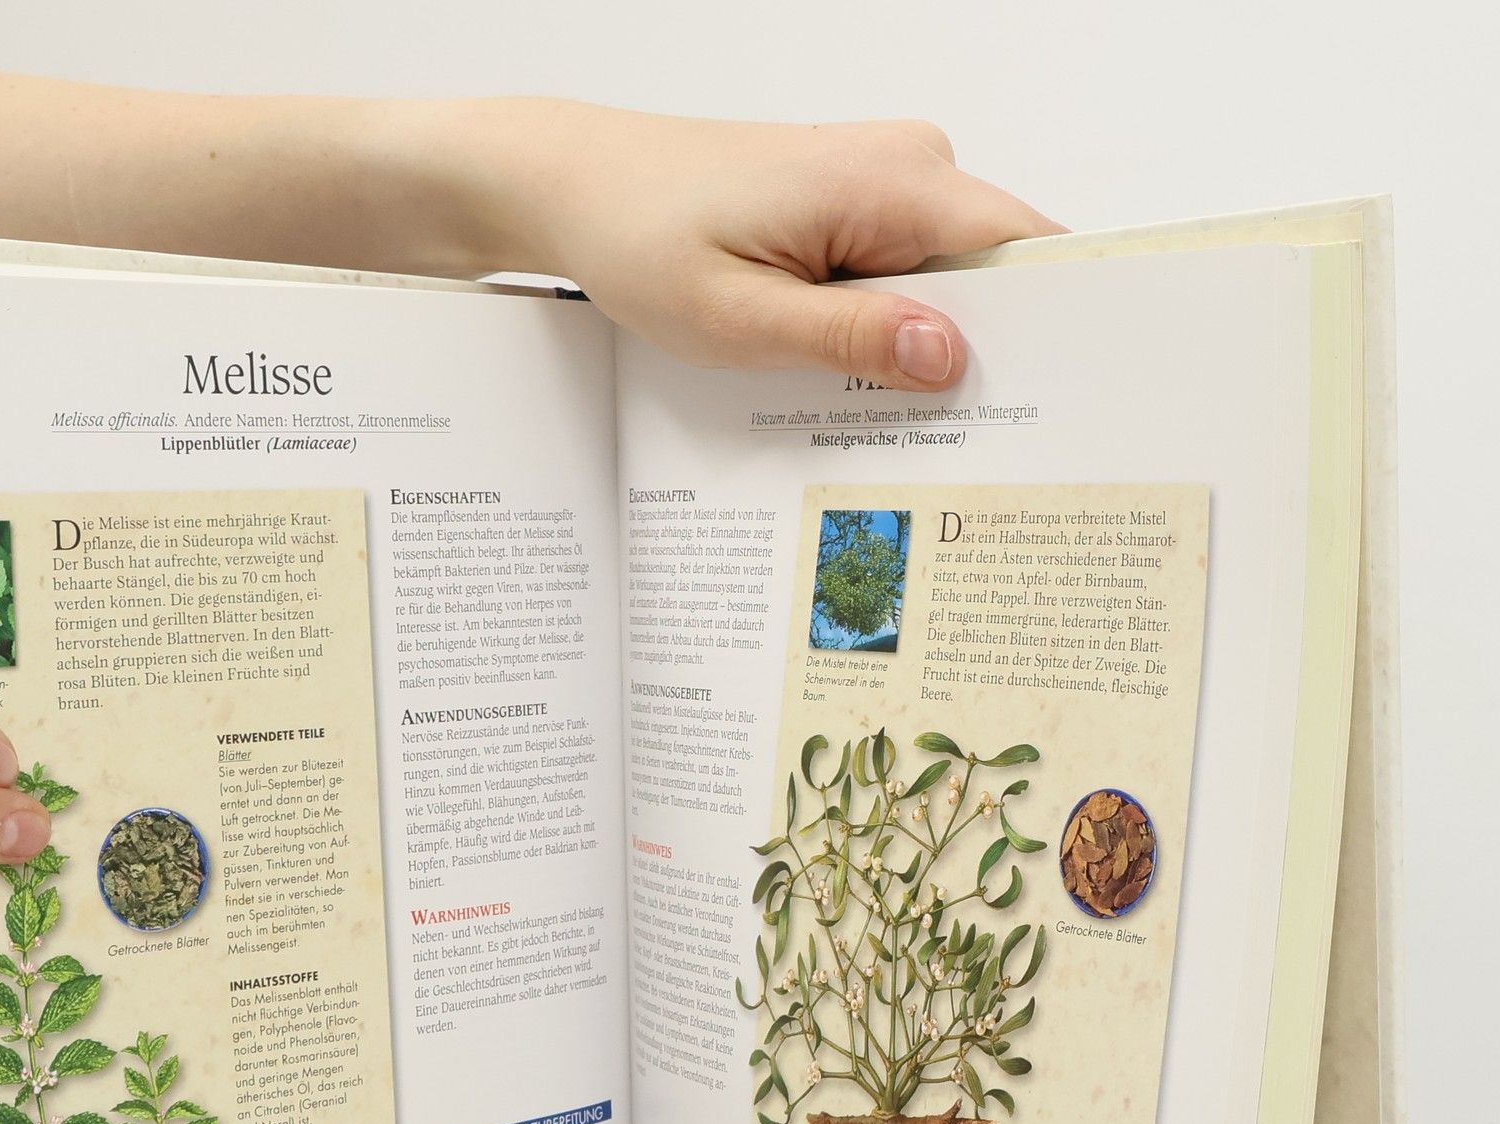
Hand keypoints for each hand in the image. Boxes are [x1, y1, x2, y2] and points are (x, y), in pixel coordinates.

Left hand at [498, 104, 1060, 388]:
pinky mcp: (859, 202)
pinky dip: (895, 326)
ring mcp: (887, 179)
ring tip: (905, 421)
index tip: (1055, 408)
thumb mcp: (741, 317)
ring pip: (952, 280)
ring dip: (932, 349)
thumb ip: (850, 337)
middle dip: (990, 356)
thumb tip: (951, 358)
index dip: (1053, 331)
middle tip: (970, 447)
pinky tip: (864, 378)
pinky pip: (910, 271)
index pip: (1023, 253)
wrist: (580, 185)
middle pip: (998, 273)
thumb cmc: (642, 238)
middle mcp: (908, 165)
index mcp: (892, 182)